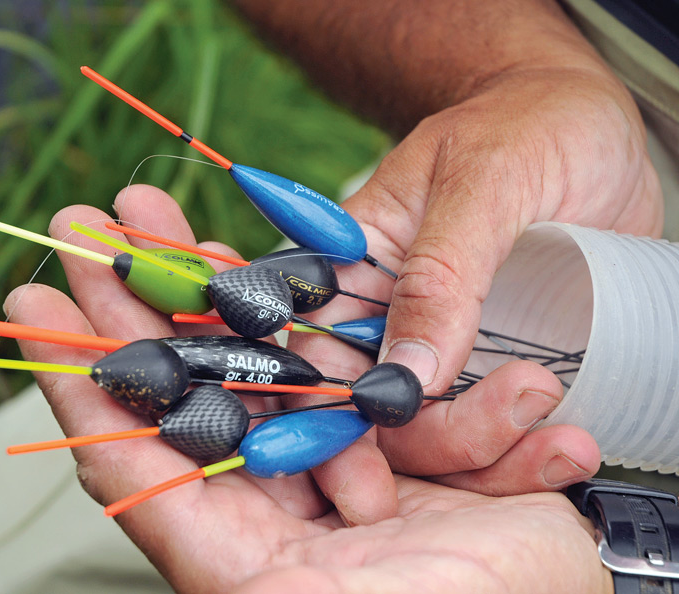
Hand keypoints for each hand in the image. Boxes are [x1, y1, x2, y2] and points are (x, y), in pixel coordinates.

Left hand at [2, 193, 609, 591]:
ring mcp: (337, 446)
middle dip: (130, 299)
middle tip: (82, 226)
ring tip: (144, 211)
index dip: (81, 370)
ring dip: (197, 276)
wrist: (568, 592)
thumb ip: (201, 540)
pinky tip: (242, 252)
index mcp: (239, 539)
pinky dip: (294, 299)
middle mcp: (278, 488)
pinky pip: (337, 349)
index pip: (135, 446)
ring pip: (250, 348)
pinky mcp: (392, 417)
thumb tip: (97, 463)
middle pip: (185, 380)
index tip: (32, 299)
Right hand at [305, 61, 657, 507]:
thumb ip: (439, 273)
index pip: (316, 358)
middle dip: (435, 446)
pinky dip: (526, 457)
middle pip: (377, 417)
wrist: (592, 126)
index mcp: (353, 270)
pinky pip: (497, 435)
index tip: (367, 478)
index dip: (330, 423)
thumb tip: (403, 376)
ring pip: (437, 439)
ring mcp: (446, 351)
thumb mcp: (485, 181)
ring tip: (564, 435)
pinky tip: (568, 443)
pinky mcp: (498, 367)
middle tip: (518, 422)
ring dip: (493, 459)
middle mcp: (387, 321)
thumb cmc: (526, 125)